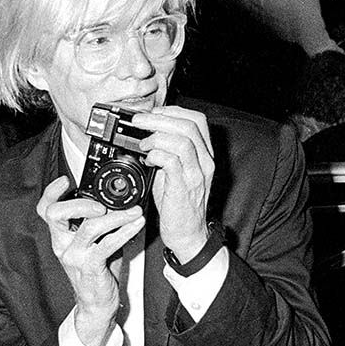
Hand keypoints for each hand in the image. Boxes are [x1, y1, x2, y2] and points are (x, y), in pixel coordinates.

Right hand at [37, 176, 144, 345]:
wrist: (97, 304)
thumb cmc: (98, 270)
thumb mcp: (94, 242)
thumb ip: (99, 223)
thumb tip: (118, 200)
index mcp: (61, 235)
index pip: (45, 210)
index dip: (51, 192)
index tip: (66, 180)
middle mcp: (62, 244)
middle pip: (56, 214)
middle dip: (81, 203)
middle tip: (103, 205)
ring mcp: (74, 256)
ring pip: (90, 227)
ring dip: (116, 216)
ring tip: (135, 212)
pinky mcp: (89, 266)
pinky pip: (107, 244)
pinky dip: (125, 231)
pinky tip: (137, 225)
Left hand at [132, 106, 214, 260]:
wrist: (188, 233)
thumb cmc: (180, 203)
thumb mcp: (176, 171)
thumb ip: (167, 152)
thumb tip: (146, 134)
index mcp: (204, 155)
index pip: (197, 120)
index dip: (173, 111)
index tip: (153, 114)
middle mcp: (205, 162)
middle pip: (189, 125)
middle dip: (160, 118)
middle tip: (140, 121)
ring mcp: (196, 175)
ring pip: (182, 141)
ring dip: (156, 137)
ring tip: (143, 144)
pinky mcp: (184, 188)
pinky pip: (172, 162)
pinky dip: (156, 155)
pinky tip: (148, 160)